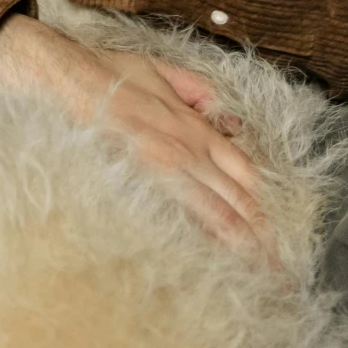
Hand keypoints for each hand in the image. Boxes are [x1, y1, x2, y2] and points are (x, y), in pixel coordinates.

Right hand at [0, 14, 269, 256]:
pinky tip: (214, 265)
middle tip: (284, 276)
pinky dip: (203, 243)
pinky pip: (180, 219)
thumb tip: (232, 123)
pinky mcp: (139, 183)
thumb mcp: (162, 70)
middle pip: (240, 205)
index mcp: (196, 129)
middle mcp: (188, 152)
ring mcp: (165, 171)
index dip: (267, 213)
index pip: (247, 179)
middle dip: (264, 243)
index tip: (279, 240)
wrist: (63, 79)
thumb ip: (200, 93)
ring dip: (245, 249)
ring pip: (218, 217)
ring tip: (263, 277)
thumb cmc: (106, 74)